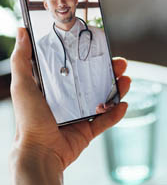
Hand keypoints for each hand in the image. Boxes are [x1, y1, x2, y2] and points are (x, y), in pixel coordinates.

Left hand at [10, 28, 130, 184]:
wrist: (39, 152)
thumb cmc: (28, 119)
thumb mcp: (23, 85)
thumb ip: (22, 59)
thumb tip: (21, 31)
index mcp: (56, 88)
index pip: (78, 68)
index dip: (91, 58)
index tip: (103, 48)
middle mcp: (70, 99)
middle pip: (96, 81)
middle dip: (110, 71)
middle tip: (120, 63)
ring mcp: (81, 115)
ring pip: (105, 99)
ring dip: (118, 89)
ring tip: (127, 81)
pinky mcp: (88, 130)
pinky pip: (106, 121)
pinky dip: (116, 113)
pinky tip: (124, 105)